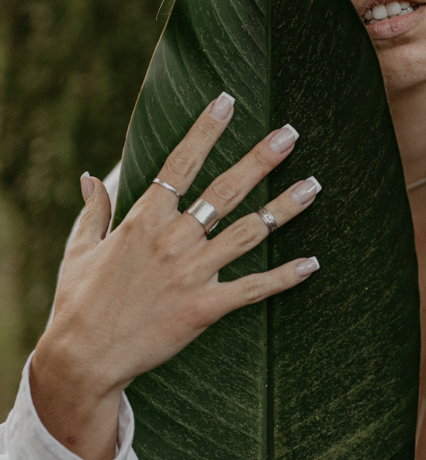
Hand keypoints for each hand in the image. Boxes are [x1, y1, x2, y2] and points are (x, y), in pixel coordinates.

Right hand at [31, 92, 320, 459]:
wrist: (83, 357)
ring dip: (284, 207)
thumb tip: (91, 177)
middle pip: (225, 189)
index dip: (205, 131)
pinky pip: (252, 288)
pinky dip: (284, 277)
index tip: (228, 102)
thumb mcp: (80, 248)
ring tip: (314, 185)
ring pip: (249, 232)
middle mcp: (173, 239)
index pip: (180, 163)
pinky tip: (312, 263)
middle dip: (261, 159)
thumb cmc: (77, 302)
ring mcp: (192, 272)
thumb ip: (94, 209)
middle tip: (290, 133)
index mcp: (143, 219)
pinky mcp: (204, 307)